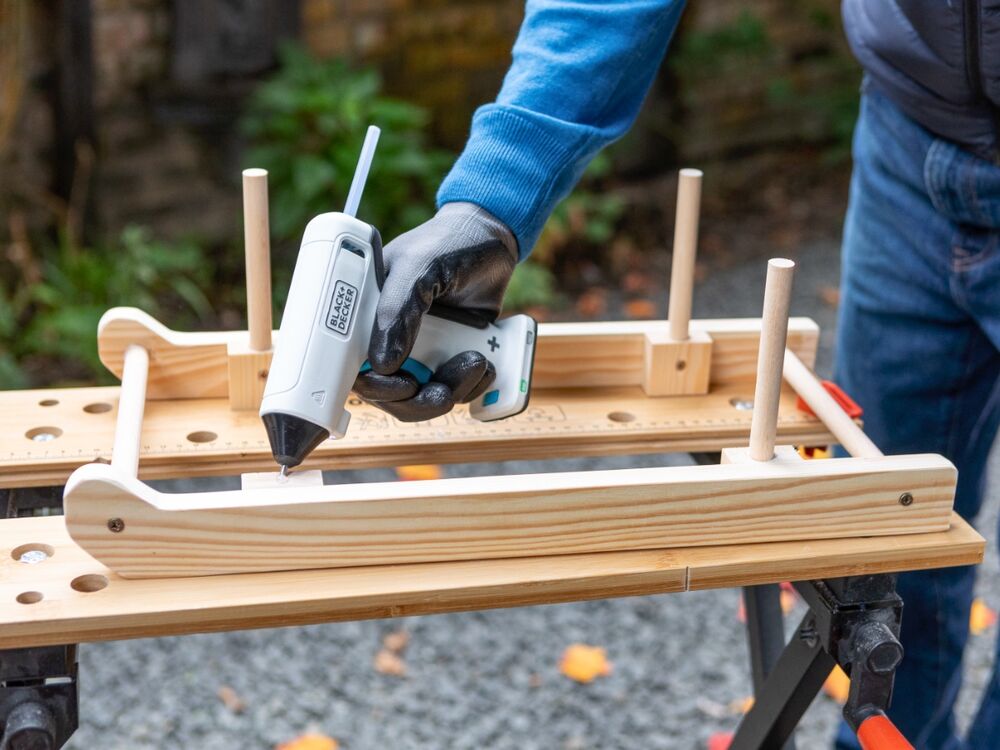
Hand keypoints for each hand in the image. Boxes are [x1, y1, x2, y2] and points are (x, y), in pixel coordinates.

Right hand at [353, 202, 517, 420]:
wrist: (493, 238)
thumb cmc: (447, 242)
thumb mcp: (419, 268)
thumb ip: (398, 311)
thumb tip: (384, 365)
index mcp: (367, 316)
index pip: (355, 368)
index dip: (374, 388)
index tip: (402, 386)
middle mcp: (390, 337)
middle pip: (390, 394)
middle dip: (417, 400)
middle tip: (443, 392)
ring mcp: (422, 349)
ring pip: (424, 396)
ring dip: (451, 392)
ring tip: (478, 362)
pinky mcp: (450, 355)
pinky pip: (454, 388)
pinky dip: (471, 387)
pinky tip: (486, 363)